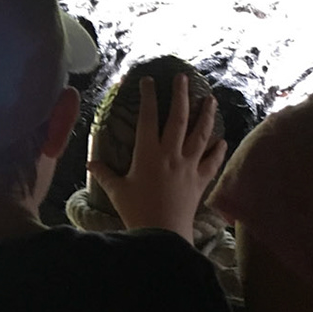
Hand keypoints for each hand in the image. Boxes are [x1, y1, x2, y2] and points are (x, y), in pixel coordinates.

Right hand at [86, 74, 226, 241]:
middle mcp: (171, 155)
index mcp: (148, 154)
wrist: (163, 234)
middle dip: (181, 95)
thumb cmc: (137, 211)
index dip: (148, 97)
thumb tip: (90, 162)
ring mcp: (189, 166)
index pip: (148, 118)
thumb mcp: (117, 191)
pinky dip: (218, 150)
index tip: (148, 81)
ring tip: (210, 99)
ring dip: (206, 115)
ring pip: (201, 134)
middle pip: (179, 119)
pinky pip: (212, 161)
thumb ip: (104, 174)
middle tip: (183, 78)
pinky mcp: (200, 180)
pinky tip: (222, 140)